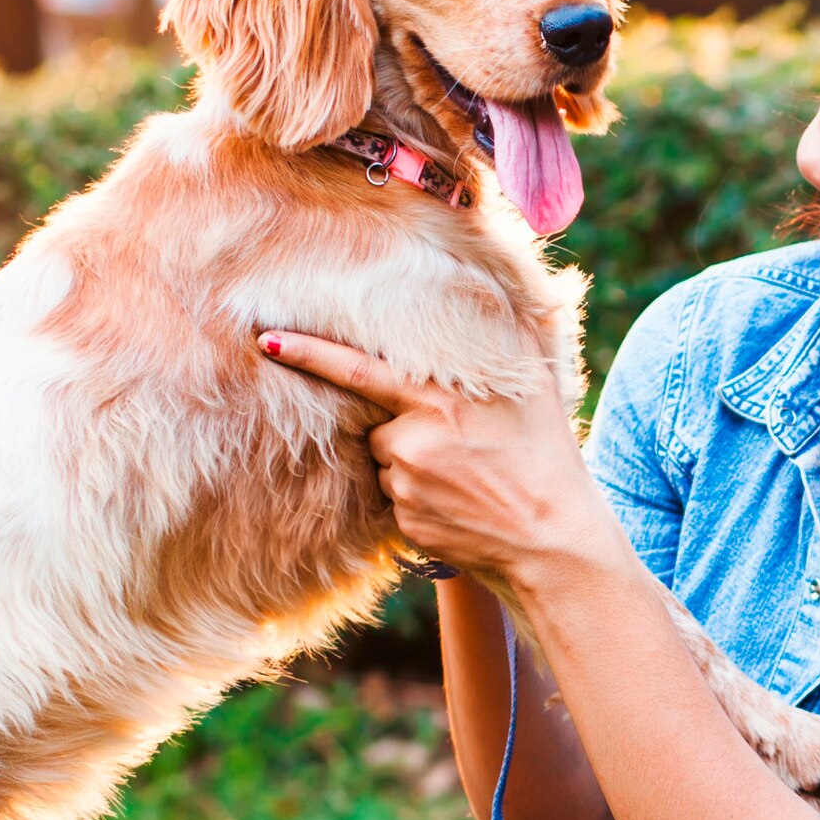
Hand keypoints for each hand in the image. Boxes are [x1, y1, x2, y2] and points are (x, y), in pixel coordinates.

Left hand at [258, 331, 619, 589]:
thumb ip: (510, 331)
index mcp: (440, 398)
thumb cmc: (548, 456)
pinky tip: (458, 504)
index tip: (265, 340)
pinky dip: (418, 497)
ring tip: (466, 477)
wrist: (554, 542)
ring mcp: (406, 483)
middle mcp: (415, 438)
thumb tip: (494, 278)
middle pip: (377, 423)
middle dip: (404, 427)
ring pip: (386, 461)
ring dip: (412, 463)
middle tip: (462, 448)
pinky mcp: (404, 521)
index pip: (358, 369)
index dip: (309, 353)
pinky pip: (394, 498)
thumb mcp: (536, 386)